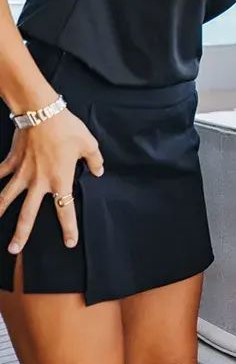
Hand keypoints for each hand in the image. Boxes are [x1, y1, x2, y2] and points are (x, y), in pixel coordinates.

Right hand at [0, 110, 102, 252]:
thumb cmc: (67, 129)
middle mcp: (38, 182)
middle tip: (14, 249)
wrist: (41, 113)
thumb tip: (98, 172)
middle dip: (21, 233)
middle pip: (27, 214)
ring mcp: (22, 173)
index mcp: (60, 180)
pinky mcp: (11, 161)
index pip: (65, 209)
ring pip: (6, 198)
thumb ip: (95, 161)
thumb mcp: (89, 144)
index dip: (68, 228)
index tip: (69, 242)